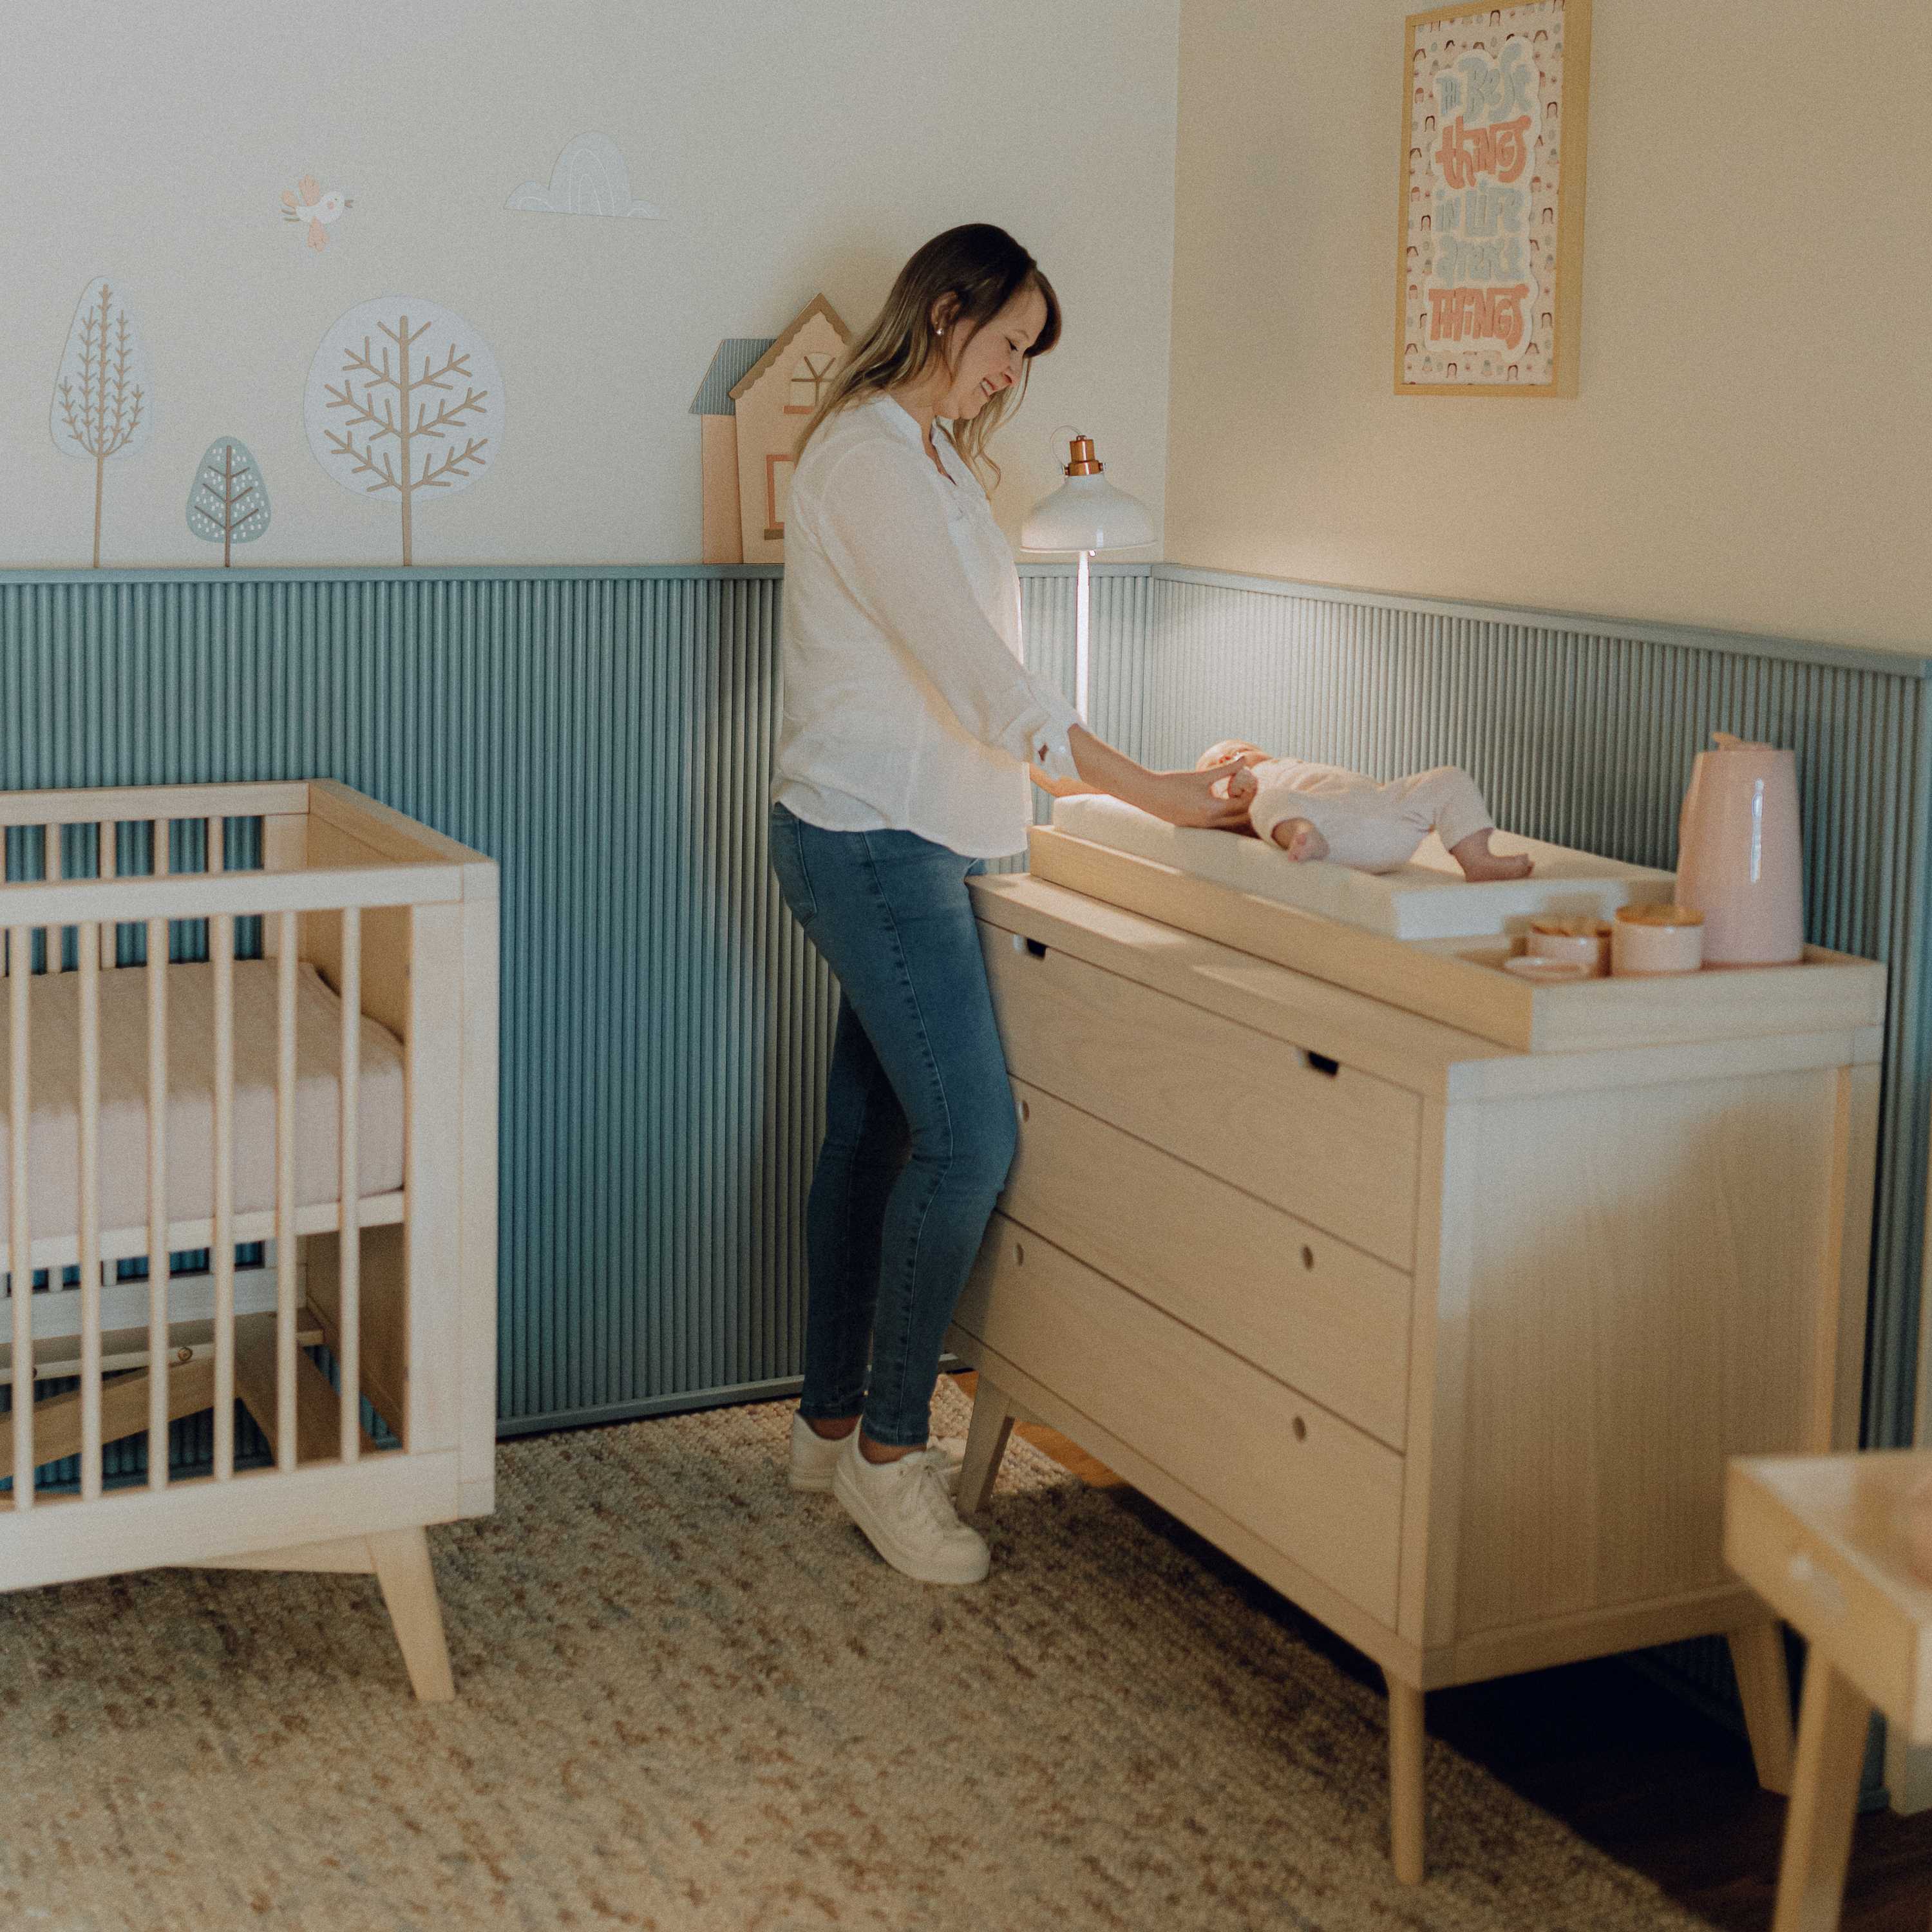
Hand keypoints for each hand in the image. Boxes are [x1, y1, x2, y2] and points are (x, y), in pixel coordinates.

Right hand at [1132, 760, 1255, 829]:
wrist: (1148, 794)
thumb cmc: (1174, 782)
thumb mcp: (1202, 775)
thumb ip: (1226, 769)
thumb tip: (1244, 760)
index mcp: (1212, 810)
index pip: (1243, 806)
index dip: (1253, 794)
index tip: (1255, 783)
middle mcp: (1209, 823)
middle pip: (1240, 820)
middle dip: (1249, 807)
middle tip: (1252, 792)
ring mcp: (1201, 828)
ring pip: (1229, 825)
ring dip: (1237, 814)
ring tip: (1239, 798)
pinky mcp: (1194, 828)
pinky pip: (1217, 826)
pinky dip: (1224, 817)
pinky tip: (1223, 804)